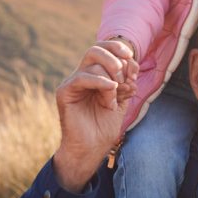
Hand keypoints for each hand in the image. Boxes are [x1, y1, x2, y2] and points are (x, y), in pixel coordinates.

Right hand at [53, 41, 137, 191]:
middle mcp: (83, 75)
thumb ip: (126, 81)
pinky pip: (82, 77)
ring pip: (92, 63)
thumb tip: (132, 64)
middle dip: (115, 59)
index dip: (119, 50)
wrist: (92, 147)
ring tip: (115, 99)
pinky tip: (112, 89)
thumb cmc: (104, 126)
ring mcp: (73, 83)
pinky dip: (100, 81)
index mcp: (95, 75)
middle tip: (125, 77)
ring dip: (112, 79)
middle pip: (95, 50)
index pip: (103, 49)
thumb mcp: (121, 100)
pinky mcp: (64, 92)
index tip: (133, 61)